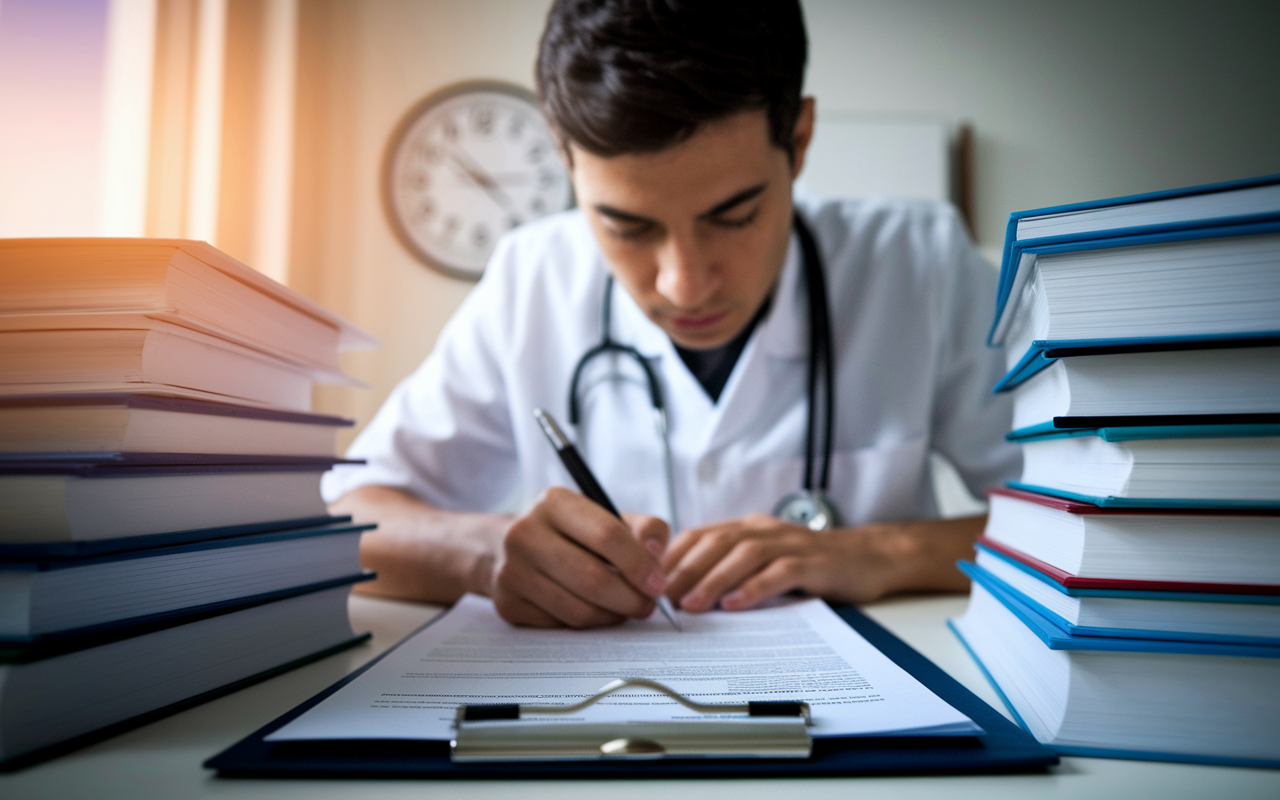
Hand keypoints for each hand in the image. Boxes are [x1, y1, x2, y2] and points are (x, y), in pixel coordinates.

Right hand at [490, 487, 670, 627]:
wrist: (509, 546)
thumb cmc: (572, 532)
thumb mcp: (608, 516)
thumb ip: (644, 529)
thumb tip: (657, 557)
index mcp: (553, 502)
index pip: (607, 535)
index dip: (640, 564)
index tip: (658, 583)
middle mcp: (524, 534)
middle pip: (592, 578)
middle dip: (630, 598)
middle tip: (648, 604)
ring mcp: (511, 571)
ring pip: (578, 610)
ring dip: (612, 615)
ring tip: (625, 608)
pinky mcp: (508, 604)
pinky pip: (561, 625)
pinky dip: (586, 623)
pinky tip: (594, 610)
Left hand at [663, 514, 861, 611]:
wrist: (867, 558)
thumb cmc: (809, 565)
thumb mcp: (764, 560)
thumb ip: (730, 567)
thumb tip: (681, 593)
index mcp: (747, 527)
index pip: (700, 534)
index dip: (672, 555)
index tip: (649, 581)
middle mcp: (764, 530)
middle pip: (716, 543)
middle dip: (685, 570)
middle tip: (661, 597)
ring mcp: (790, 544)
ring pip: (743, 555)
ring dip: (713, 579)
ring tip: (691, 605)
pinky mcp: (813, 564)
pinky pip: (779, 573)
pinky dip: (754, 588)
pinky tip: (735, 605)